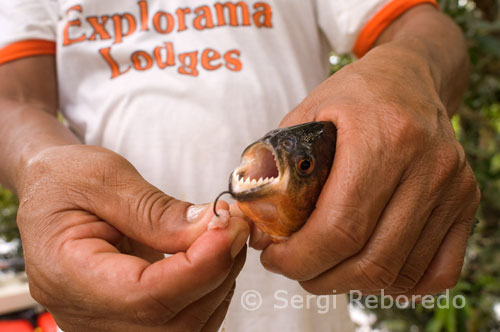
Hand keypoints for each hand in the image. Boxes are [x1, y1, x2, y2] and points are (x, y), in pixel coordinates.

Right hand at [17, 145, 248, 331]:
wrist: (51, 191)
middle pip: (171, 321)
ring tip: (224, 235)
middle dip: (216, 272)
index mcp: (67, 276)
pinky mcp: (130, 316)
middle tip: (234, 225)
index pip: (144, 297)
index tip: (229, 229)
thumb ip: (156, 211)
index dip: (199, 267)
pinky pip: (183, 322)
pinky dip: (211, 291)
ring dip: (219, 282)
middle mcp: (85, 313)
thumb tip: (212, 230)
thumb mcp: (103, 178)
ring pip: (185, 329)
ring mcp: (108, 321)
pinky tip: (213, 256)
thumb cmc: (65, 179)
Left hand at [255, 45, 479, 295]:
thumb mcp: (305, 114)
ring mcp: (453, 187)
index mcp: (382, 137)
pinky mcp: (467, 202)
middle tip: (295, 268)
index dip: (300, 257)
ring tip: (325, 266)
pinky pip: (439, 271)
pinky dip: (400, 285)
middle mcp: (427, 165)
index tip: (275, 258)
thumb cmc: (353, 96)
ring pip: (399, 271)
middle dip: (320, 277)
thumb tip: (252, 223)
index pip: (340, 227)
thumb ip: (274, 166)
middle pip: (371, 259)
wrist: (410, 77)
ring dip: (352, 283)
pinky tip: (370, 268)